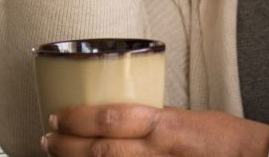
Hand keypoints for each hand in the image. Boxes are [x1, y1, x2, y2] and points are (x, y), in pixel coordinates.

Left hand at [42, 103, 268, 156]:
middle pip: (102, 151)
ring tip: (57, 154)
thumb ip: (150, 120)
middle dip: (67, 146)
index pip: (112, 118)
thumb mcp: (182, 118)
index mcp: (164, 125)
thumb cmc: (222, 138)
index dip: (78, 120)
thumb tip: (117, 116)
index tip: (56, 116)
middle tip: (47, 138)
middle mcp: (159, 151)